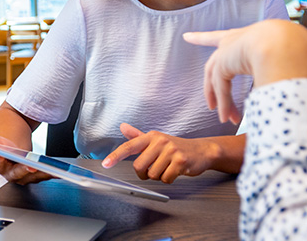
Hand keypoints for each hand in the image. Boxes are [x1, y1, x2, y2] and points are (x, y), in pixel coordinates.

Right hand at [0, 127, 52, 184]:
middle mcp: (9, 173)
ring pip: (31, 177)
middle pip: (17, 173)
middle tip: (32, 165)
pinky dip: (49, 174)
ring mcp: (21, 176)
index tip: (3, 156)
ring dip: (41, 174)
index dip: (1, 161)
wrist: (9, 143)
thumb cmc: (1, 141)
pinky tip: (58, 171)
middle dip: (25, 170)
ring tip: (51, 169)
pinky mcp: (31, 175)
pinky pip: (40, 176)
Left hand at [101, 123, 218, 183]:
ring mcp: (171, 150)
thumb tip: (122, 127)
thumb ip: (138, 136)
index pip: (129, 146)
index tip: (105, 164)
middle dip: (145, 173)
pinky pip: (166, 179)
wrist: (201, 151)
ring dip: (159, 176)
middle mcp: (160, 141)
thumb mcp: (156, 140)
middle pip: (139, 166)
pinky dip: (169, 179)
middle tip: (154, 169)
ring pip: (153, 175)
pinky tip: (175, 171)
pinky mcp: (181, 161)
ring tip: (168, 167)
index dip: (116, 156)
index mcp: (151, 136)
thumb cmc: (176, 147)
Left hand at [183, 19, 306, 123]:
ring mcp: (225, 52)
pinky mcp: (222, 64)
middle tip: (211, 104)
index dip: (202, 38)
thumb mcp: (280, 58)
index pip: (219, 37)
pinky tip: (227, 118)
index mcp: (246, 35)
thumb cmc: (290, 47)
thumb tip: (280, 85)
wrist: (285, 42)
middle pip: (214, 64)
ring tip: (227, 120)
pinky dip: (225, 104)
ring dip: (222, 101)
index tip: (186, 36)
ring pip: (217, 80)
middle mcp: (232, 41)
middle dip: (211, 87)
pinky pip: (221, 88)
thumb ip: (273, 70)